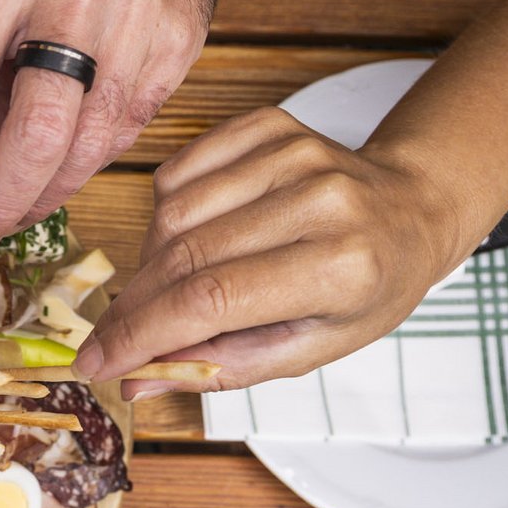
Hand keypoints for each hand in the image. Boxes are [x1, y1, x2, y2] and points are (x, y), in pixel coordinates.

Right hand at [74, 107, 495, 397]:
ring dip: (150, 262)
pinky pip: (180, 170)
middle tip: (106, 341)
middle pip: (184, 255)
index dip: (141, 334)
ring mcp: (293, 152)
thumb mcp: (310, 349)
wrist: (413, 207)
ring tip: (170, 289)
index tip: (95, 363)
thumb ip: (222, 368)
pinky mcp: (269, 124)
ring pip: (172, 211)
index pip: (210, 300)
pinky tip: (189, 239)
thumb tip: (135, 382)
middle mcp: (320, 200)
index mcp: (341, 267)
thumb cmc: (365, 289)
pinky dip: (165, 213)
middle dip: (132, 308)